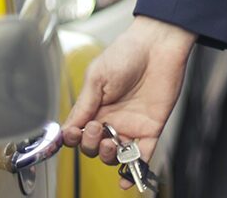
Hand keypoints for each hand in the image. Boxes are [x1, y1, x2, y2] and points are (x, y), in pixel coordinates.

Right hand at [62, 16, 195, 189]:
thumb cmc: (126, 53)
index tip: (72, 135)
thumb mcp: (97, 76)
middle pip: (94, 146)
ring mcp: (130, 126)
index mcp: (95, 104)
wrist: (157, 47)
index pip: (78, 129)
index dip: (73, 137)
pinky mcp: (150, 131)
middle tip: (97, 128)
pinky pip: (141, 158)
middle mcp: (110, 118)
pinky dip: (133, 172)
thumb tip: (69, 126)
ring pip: (114, 155)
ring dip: (109, 156)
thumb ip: (85, 104)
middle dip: (91, 144)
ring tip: (111, 142)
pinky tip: (125, 180)